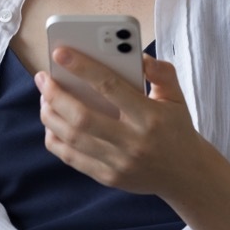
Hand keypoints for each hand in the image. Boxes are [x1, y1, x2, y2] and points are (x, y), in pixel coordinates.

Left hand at [34, 48, 211, 198]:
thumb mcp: (176, 96)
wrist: (186, 175)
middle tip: (43, 77)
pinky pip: (72, 158)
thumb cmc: (176, 127)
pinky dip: (55, 139)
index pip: (109, 86)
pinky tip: (52, 123)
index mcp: (149, 116)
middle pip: (82, 117)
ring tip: (44, 97)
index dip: (81, 67)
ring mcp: (119, 163)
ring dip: (50, 115)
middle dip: (56, 94)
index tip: (60, 52)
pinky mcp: (109, 177)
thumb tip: (138, 56)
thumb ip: (161, 71)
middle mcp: (132, 141)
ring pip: (72, 139)